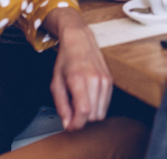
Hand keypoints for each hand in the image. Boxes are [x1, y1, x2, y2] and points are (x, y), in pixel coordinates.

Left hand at [48, 11, 112, 129]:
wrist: (79, 40)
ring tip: (80, 102)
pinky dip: (97, 106)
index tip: (70, 125)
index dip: (76, 124)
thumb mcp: (56, 82)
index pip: (83, 112)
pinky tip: (88, 97)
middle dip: (81, 119)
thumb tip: (67, 123)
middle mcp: (95, 80)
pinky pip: (106, 105)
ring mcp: (105, 80)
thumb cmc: (66, 59)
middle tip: (72, 110)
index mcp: (79, 79)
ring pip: (101, 113)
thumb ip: (61, 105)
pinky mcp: (110, 81)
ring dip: (90, 114)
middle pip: (93, 116)